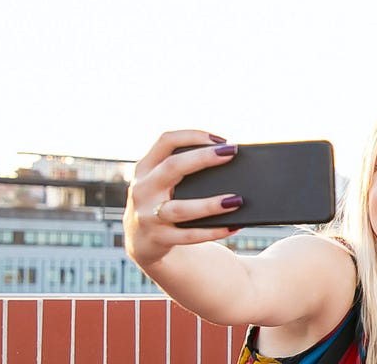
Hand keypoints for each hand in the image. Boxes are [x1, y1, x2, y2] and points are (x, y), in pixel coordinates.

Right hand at [123, 130, 243, 265]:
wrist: (140, 241)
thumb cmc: (162, 201)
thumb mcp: (161, 181)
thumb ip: (183, 169)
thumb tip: (228, 159)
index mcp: (145, 168)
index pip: (166, 141)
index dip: (193, 135)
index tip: (221, 139)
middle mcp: (144, 189)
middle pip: (172, 167)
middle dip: (203, 158)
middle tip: (231, 153)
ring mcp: (148, 215)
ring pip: (181, 208)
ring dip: (210, 204)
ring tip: (236, 200)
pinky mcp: (158, 238)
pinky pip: (189, 236)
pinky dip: (213, 231)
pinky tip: (233, 226)